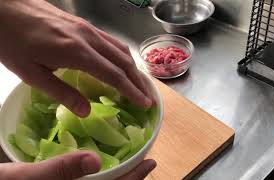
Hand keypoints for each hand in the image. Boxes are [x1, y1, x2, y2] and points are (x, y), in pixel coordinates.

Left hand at [0, 0, 151, 116]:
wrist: (4, 7)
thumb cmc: (12, 41)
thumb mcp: (31, 73)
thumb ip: (62, 93)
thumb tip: (86, 111)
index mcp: (77, 52)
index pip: (114, 75)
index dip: (131, 91)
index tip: (144, 104)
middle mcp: (89, 38)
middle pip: (124, 61)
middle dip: (139, 82)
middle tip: (148, 98)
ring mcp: (88, 29)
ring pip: (121, 49)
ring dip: (134, 68)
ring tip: (140, 84)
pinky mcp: (84, 24)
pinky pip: (111, 41)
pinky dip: (123, 56)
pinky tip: (122, 64)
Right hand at [0, 151, 156, 179]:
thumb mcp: (27, 179)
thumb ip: (60, 170)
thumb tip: (95, 160)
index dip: (135, 178)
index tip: (151, 162)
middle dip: (129, 177)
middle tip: (143, 160)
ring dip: (116, 176)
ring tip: (128, 161)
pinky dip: (99, 176)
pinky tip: (98, 165)